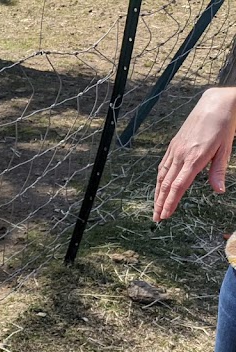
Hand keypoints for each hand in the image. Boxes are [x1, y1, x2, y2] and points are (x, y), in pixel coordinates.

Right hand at [154, 87, 235, 221]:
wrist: (215, 103)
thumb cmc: (224, 125)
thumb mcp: (225, 149)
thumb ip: (218, 171)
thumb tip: (219, 191)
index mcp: (194, 158)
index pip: (178, 186)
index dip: (170, 202)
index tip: (165, 215)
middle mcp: (181, 155)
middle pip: (166, 185)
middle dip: (160, 203)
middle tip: (156, 218)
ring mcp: (175, 150)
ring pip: (162, 176)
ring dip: (158, 194)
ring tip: (156, 207)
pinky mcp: (174, 145)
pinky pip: (164, 165)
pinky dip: (160, 179)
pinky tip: (159, 186)